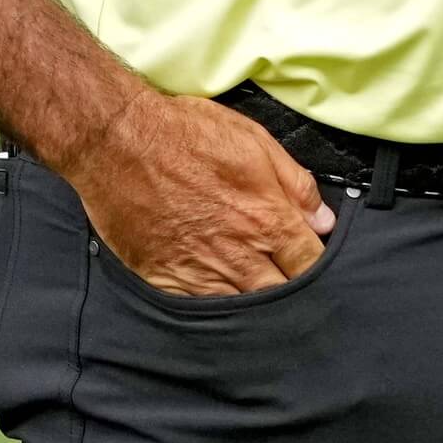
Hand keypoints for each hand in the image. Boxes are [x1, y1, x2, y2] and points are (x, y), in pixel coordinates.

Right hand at [55, 92, 334, 295]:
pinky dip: (211, 305)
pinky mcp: (164, 279)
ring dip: (252, 302)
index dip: (315, 263)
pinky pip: (197, 309)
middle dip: (288, 289)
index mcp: (266, 220)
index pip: (309, 262)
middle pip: (279, 294)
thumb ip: (295, 184)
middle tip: (285, 277)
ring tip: (253, 289)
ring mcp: (198, 272)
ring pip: (240, 308)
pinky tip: (215, 294)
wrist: (118, 142)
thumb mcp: (255, 142)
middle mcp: (236, 254)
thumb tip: (323, 219)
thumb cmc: (186, 134)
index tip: (311, 258)